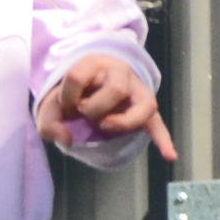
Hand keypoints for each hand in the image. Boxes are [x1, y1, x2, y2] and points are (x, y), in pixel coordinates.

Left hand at [34, 52, 174, 161]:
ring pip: (145, 104)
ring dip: (124, 122)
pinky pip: (158, 124)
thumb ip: (49, 122)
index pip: (78, 76)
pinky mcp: (145, 109)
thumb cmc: (74, 94)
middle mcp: (120, 72)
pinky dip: (163, 140)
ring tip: (106, 126)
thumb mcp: (53, 105)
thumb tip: (67, 140)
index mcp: (94, 63)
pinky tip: (169, 156)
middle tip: (85, 114)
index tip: (65, 106)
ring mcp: (137, 91)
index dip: (67, 96)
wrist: (91, 85)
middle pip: (115, 89)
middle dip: (95, 108)